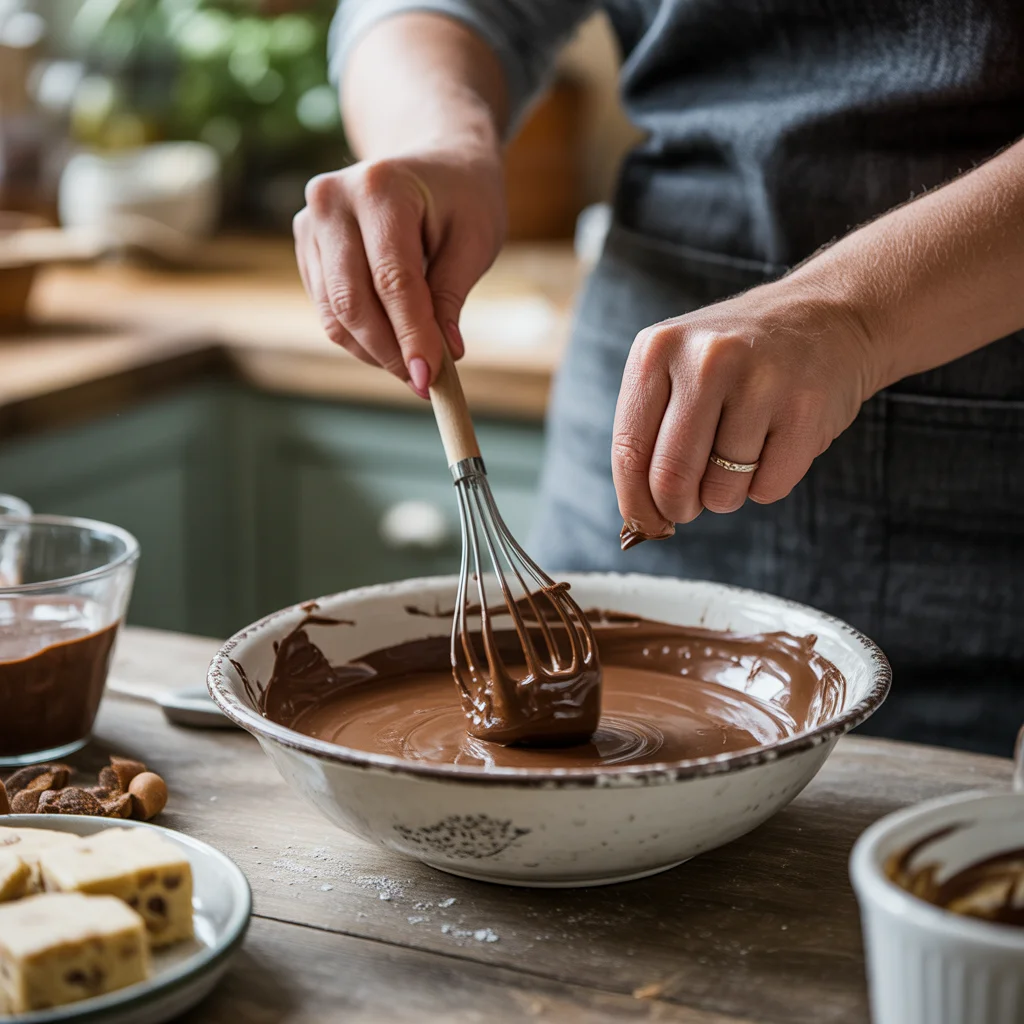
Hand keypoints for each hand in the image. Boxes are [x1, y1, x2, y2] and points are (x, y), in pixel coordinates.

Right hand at [293, 146, 504, 396]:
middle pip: (351, 300)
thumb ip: (451, 295)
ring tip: (416, 363)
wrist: (433, 163)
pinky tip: (395, 341)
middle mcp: (331, 200)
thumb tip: (441, 357)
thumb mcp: (474, 239)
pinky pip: (329, 311)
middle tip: (424, 382)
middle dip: (389, 351)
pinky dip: (362, 338)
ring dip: (376, 351)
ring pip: (335, 314)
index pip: (391, 279)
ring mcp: (310, 223)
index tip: (429, 378)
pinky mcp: (306, 248)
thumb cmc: (462, 198)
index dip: (410, 334)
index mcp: (379, 187)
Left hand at [612, 275, 880, 537]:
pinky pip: (768, 489)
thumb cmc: (738, 358)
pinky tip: (774, 444)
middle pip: (671, 478)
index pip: (629, 450)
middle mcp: (707, 360)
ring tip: (740, 455)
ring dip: (726, 494)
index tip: (645, 524)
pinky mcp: (806, 409)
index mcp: (658, 350)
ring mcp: (760, 382)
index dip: (635, 502)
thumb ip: (649, 432)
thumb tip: (641, 518)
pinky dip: (767, 484)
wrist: (829, 316)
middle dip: (678, 507)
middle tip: (689, 506)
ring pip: (721, 490)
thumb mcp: (678, 368)